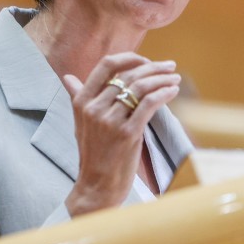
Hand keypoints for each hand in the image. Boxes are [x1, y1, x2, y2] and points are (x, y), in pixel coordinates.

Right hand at [60, 52, 180, 216]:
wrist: (97, 185)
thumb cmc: (92, 153)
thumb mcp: (80, 122)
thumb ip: (77, 96)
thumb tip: (67, 77)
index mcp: (82, 101)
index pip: (106, 65)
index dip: (129, 58)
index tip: (147, 60)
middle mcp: (94, 108)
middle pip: (128, 75)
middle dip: (154, 67)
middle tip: (170, 67)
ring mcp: (110, 121)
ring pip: (141, 87)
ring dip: (162, 79)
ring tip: (175, 78)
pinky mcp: (127, 133)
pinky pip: (149, 104)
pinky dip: (164, 94)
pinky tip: (173, 91)